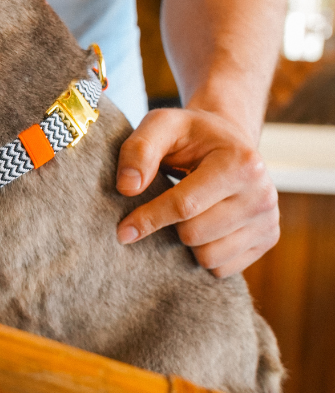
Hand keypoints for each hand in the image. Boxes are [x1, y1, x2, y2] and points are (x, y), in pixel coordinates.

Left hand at [115, 107, 278, 276]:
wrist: (227, 140)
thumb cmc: (190, 133)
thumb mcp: (162, 124)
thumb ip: (140, 149)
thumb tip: (127, 188)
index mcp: (241, 163)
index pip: (185, 205)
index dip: (148, 219)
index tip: (123, 231)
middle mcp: (263, 195)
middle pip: (194, 234)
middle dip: (169, 224)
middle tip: (168, 200)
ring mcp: (269, 220)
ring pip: (209, 257)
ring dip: (186, 241)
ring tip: (188, 212)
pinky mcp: (268, 239)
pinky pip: (222, 269)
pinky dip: (203, 253)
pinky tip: (203, 225)